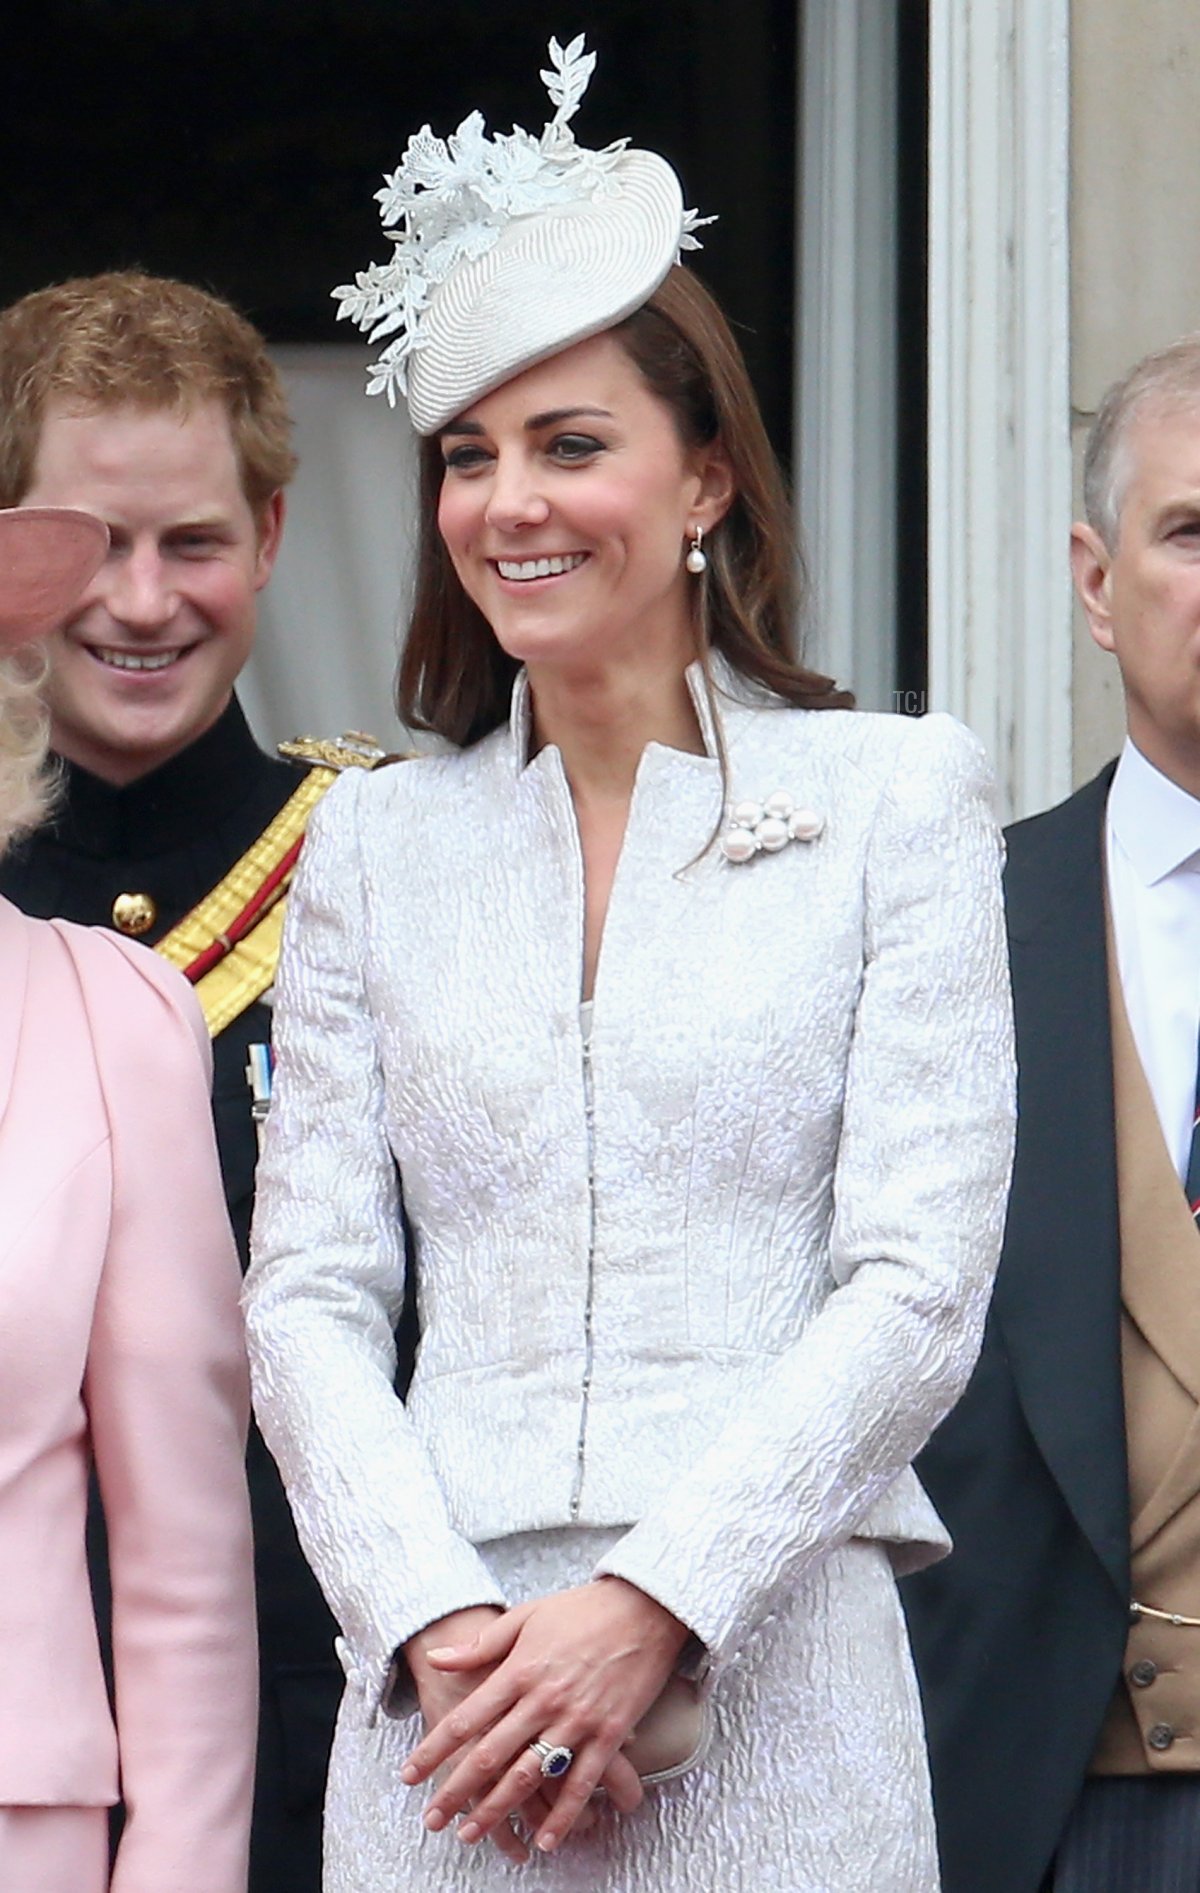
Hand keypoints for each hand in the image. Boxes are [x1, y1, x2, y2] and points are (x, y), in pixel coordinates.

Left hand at [401, 1577, 689, 1853]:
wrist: (644, 1607)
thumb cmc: (582, 1609)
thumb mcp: (526, 1616)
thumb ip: (481, 1644)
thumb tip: (438, 1659)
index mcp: (518, 1670)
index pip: (465, 1719)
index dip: (434, 1750)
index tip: (409, 1775)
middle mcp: (543, 1699)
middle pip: (489, 1755)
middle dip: (456, 1792)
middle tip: (432, 1819)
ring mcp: (577, 1719)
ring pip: (529, 1775)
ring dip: (497, 1810)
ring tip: (472, 1834)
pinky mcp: (609, 1733)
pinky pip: (582, 1782)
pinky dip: (563, 1815)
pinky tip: (544, 1840)